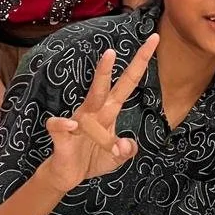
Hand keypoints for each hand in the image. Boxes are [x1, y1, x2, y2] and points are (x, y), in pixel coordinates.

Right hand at [42, 35, 158, 194]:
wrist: (67, 175)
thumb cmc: (93, 158)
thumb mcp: (116, 158)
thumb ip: (126, 151)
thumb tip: (127, 145)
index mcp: (109, 111)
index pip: (127, 83)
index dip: (140, 63)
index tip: (154, 39)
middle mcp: (94, 111)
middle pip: (106, 85)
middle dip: (111, 65)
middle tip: (118, 45)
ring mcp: (77, 121)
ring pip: (89, 98)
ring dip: (99, 78)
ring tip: (108, 57)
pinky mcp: (61, 135)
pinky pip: (59, 126)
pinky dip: (64, 124)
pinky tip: (71, 125)